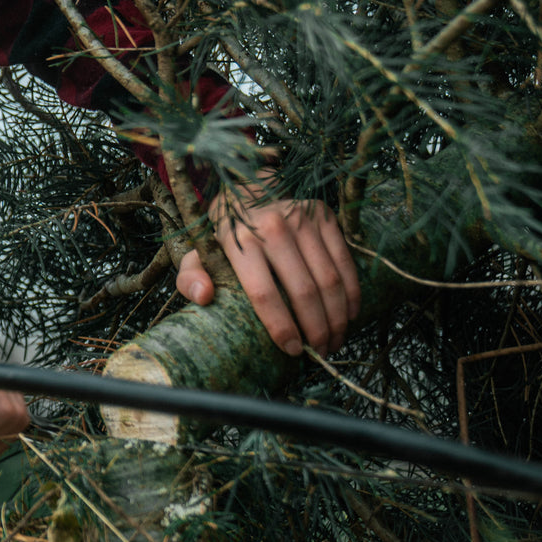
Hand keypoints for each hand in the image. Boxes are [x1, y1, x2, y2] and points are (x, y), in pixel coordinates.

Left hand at [176, 182, 360, 356]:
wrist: (247, 189)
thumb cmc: (225, 234)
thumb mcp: (199, 254)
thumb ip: (190, 277)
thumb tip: (204, 297)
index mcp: (239, 240)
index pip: (263, 293)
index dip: (280, 327)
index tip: (292, 350)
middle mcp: (273, 227)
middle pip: (303, 291)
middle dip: (316, 330)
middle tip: (320, 353)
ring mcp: (302, 219)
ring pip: (329, 280)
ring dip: (337, 317)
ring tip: (334, 341)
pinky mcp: (323, 215)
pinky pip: (344, 261)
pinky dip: (351, 293)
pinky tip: (349, 315)